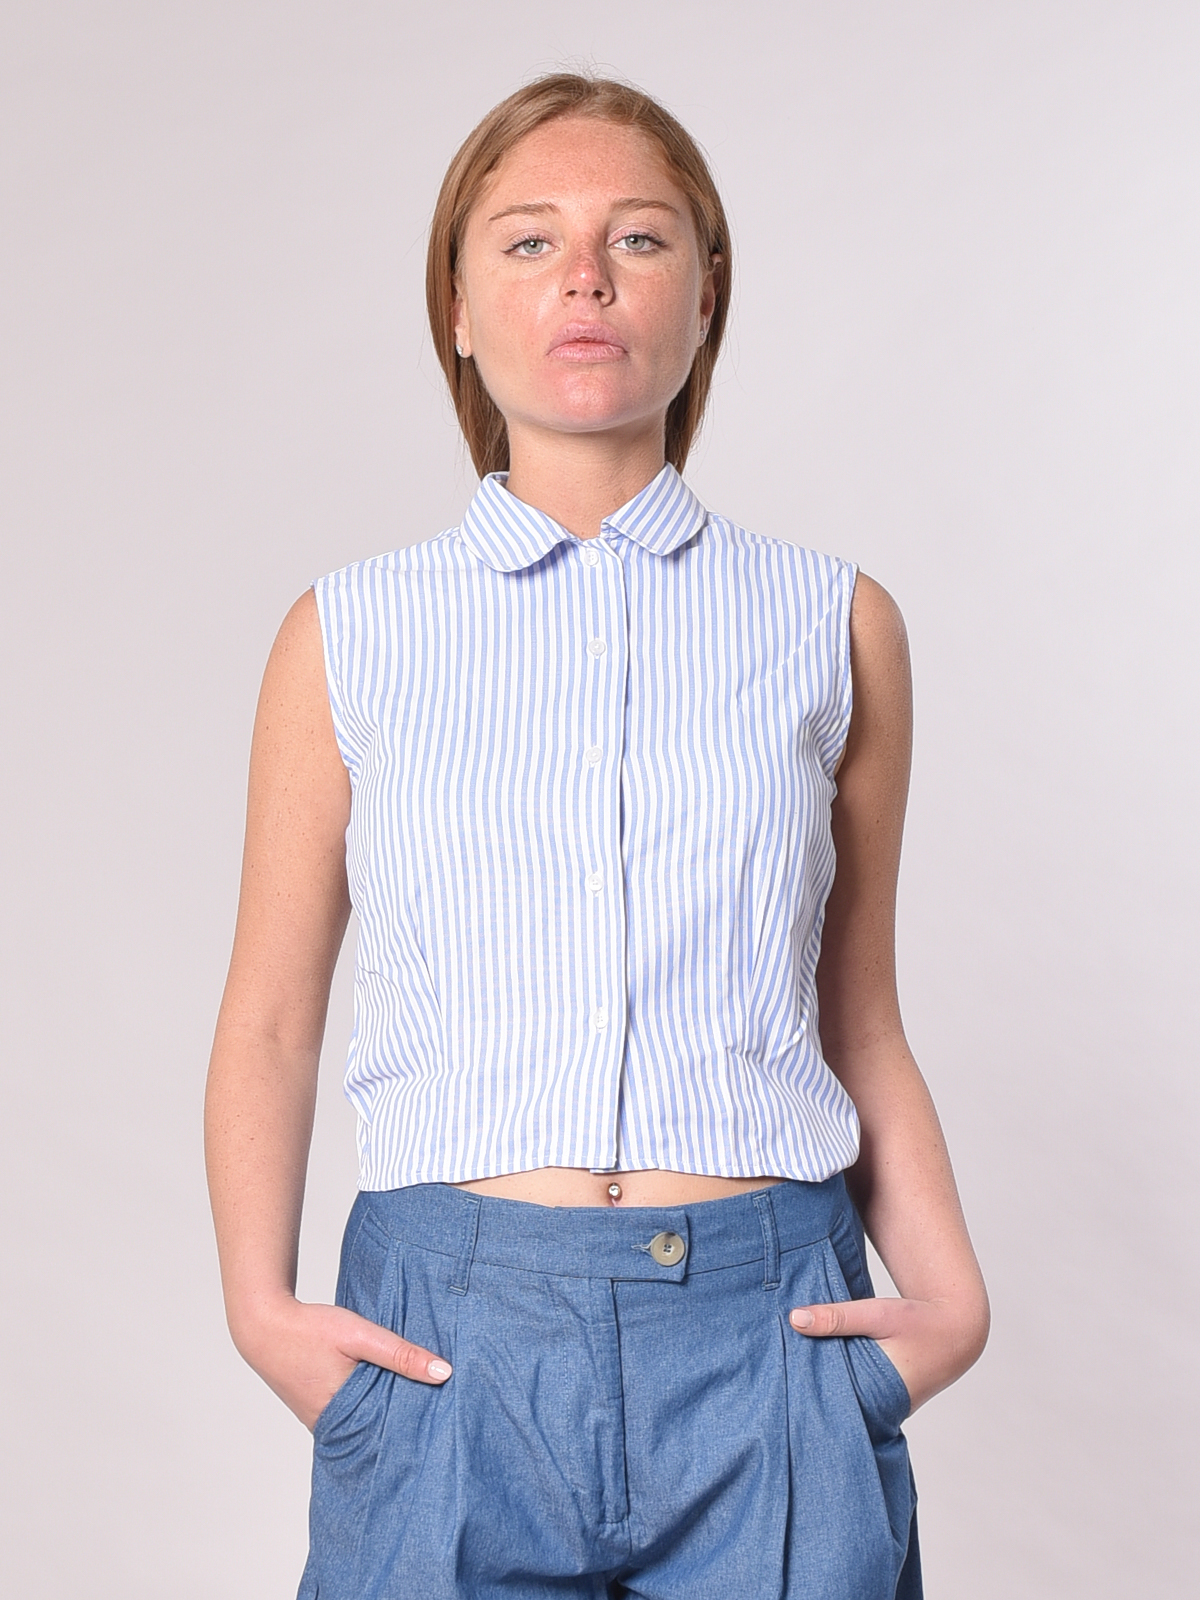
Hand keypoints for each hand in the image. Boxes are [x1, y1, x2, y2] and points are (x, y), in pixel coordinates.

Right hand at [233, 1293, 451, 1431]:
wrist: (263, 1324)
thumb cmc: (309, 1330)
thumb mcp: (361, 1336)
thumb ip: (401, 1354)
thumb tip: (444, 1373)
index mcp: (342, 1418)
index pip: (388, 1436)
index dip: (414, 1430)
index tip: (442, 1426)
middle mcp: (330, 1426)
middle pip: (376, 1430)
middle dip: (402, 1423)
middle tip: (438, 1416)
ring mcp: (321, 1419)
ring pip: (362, 1420)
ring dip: (383, 1410)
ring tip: (417, 1401)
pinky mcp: (316, 1406)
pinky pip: (348, 1411)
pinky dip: (366, 1402)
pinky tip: (384, 1388)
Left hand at [789, 1294, 986, 1412]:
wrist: (959, 1329)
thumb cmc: (920, 1321)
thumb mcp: (877, 1313)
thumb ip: (837, 1316)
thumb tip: (794, 1318)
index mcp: (880, 1395)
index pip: (834, 1409)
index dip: (807, 1403)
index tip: (777, 1397)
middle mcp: (883, 1408)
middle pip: (837, 1408)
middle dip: (811, 1400)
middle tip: (772, 1393)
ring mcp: (886, 1406)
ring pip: (847, 1402)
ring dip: (826, 1390)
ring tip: (787, 1384)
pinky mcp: (887, 1397)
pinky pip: (858, 1394)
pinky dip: (841, 1383)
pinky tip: (817, 1372)